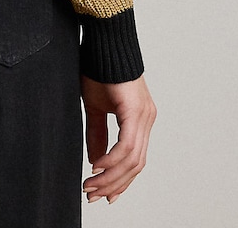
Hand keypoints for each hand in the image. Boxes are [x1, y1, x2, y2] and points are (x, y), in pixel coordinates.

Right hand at [80, 73, 155, 204]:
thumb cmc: (99, 69)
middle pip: (135, 165)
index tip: (103, 194)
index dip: (119, 180)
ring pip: (132, 159)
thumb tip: (95, 160)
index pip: (134, 159)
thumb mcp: (95, 107)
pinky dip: (112, 159)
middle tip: (93, 194)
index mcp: (140, 120)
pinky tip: (97, 166)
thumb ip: (97, 134)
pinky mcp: (136, 111)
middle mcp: (146, 120)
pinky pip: (127, 145)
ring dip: (110, 176)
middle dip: (113, 184)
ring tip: (91, 184)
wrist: (104, 42)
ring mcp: (144, 116)